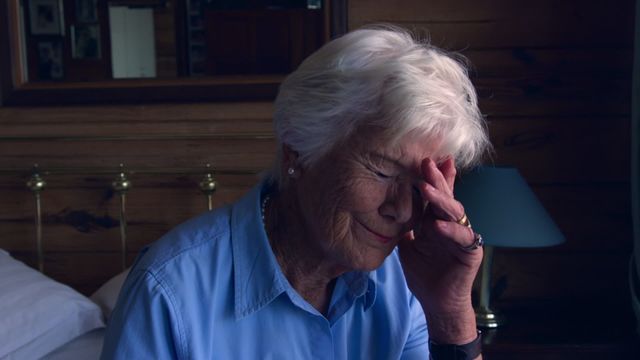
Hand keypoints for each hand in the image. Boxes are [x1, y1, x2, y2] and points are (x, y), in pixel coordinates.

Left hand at [398, 157, 481, 342]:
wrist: (437, 302)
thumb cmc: (423, 273)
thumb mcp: (408, 243)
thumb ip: (406, 224)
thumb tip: (388, 202)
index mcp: (436, 219)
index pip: (435, 194)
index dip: (432, 177)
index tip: (423, 158)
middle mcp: (452, 224)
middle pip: (446, 197)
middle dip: (437, 179)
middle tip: (426, 163)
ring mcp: (463, 236)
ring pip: (455, 212)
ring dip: (441, 200)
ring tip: (426, 188)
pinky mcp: (471, 252)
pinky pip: (462, 238)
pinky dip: (449, 231)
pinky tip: (437, 225)